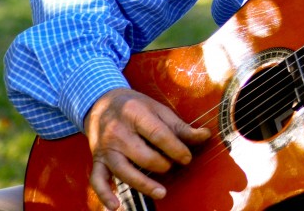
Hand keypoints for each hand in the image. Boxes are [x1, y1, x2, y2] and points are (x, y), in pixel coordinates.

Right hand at [84, 87, 210, 209]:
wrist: (102, 103)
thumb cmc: (136, 107)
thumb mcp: (158, 110)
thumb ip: (180, 126)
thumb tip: (206, 136)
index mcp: (135, 113)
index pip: (158, 135)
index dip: (176, 149)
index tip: (187, 158)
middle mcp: (118, 131)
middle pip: (142, 155)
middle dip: (162, 164)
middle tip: (172, 165)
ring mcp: (106, 147)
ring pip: (124, 171)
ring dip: (144, 184)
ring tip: (162, 192)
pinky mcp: (97, 160)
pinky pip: (97, 180)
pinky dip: (105, 194)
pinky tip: (116, 206)